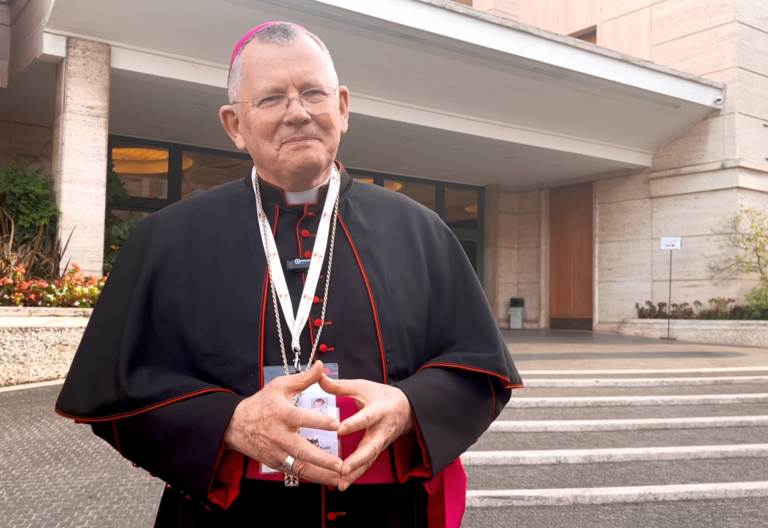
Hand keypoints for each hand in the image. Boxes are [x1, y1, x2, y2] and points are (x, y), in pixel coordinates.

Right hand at [223, 361, 341, 485]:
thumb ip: (303, 378)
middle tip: (340, 464)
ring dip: (319, 474)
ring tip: (338, 478)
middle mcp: (279, 435)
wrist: (236, 425)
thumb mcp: (280, 386)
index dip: (319, 421)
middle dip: (322, 459)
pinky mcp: (275, 463)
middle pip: (301, 450)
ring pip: (299, 466)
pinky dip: (309, 478)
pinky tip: (325, 480)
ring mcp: (276, 452)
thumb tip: (320, 366)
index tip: (336, 425)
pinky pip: (294, 472)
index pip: (302, 418)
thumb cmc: (262, 404)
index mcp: (282, 414)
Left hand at [318, 376, 412, 490]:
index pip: (366, 418)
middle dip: (357, 459)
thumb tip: (319, 376)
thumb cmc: (381, 396)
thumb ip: (340, 385)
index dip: (354, 423)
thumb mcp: (362, 387)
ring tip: (341, 481)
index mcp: (379, 411)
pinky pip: (366, 465)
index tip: (340, 429)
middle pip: (371, 446)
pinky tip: (342, 484)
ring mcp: (380, 443)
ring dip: (355, 472)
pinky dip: (355, 475)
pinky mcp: (377, 451)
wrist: (405, 409)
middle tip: (343, 467)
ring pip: (369, 460)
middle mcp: (381, 430)